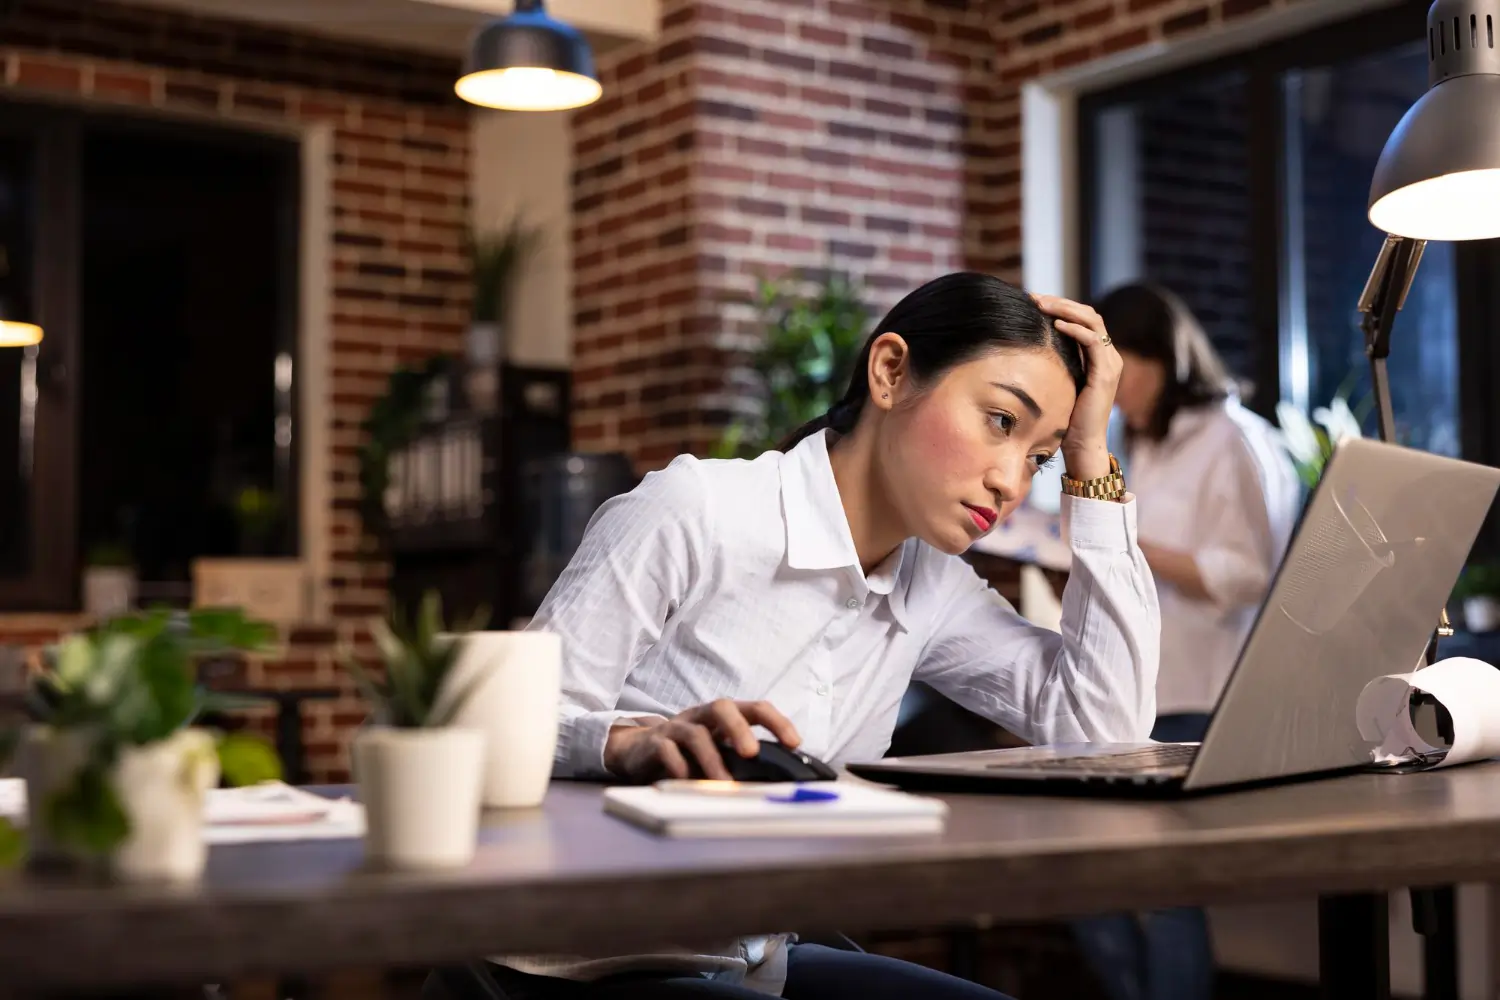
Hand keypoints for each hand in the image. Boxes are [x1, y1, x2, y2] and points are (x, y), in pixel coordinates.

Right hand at [603, 699, 801, 782]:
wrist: (638, 751)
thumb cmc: (688, 753)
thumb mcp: (718, 752)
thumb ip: (741, 760)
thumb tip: (778, 781)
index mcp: (722, 717)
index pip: (754, 708)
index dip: (776, 722)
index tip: (794, 743)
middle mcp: (700, 716)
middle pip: (721, 707)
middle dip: (739, 729)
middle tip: (752, 754)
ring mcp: (676, 728)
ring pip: (694, 733)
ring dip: (712, 759)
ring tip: (724, 783)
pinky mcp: (654, 744)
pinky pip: (666, 750)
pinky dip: (679, 766)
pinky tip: (689, 782)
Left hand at [1033, 294, 1120, 481]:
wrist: (1082, 446)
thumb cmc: (1065, 420)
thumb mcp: (1058, 384)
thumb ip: (1054, 365)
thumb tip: (1027, 349)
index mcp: (1099, 357)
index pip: (1083, 320)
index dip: (1060, 307)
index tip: (1032, 303)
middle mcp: (1109, 356)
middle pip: (1088, 314)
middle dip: (1060, 302)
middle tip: (1034, 297)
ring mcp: (1110, 363)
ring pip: (1092, 321)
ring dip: (1065, 309)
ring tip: (1041, 304)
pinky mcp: (1106, 373)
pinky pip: (1093, 341)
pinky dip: (1075, 328)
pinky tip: (1056, 324)